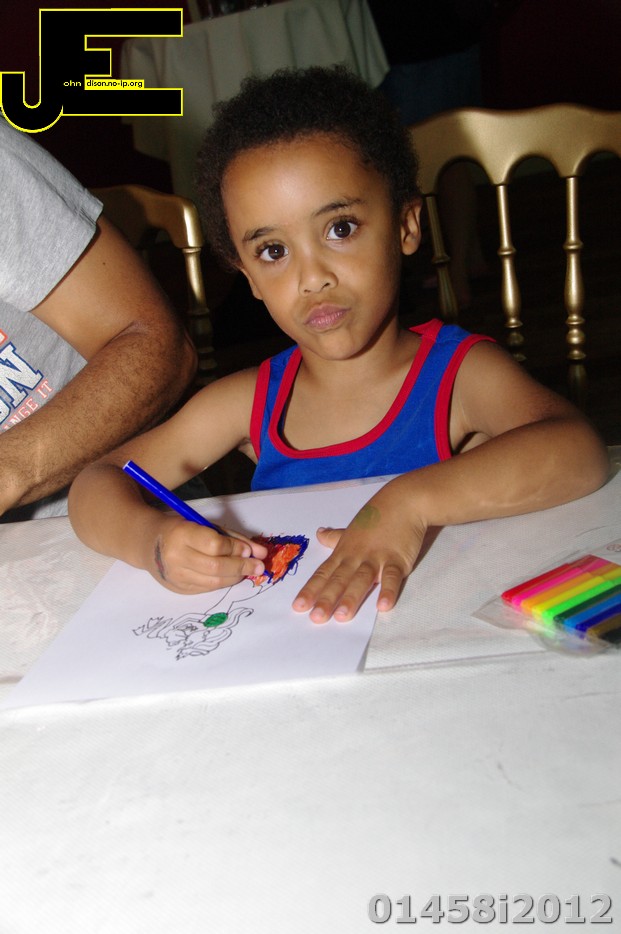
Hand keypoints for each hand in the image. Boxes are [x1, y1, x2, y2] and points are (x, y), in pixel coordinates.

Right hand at [147, 515, 267, 594]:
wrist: (150, 545)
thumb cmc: (183, 530)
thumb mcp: (204, 526)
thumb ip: (232, 538)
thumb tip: (259, 552)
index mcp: (181, 534)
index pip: (214, 545)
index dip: (235, 548)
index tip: (249, 550)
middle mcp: (176, 557)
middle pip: (216, 567)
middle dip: (242, 567)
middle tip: (259, 566)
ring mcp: (176, 576)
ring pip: (214, 582)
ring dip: (236, 576)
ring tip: (249, 570)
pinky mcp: (180, 589)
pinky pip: (208, 588)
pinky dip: (224, 582)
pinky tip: (233, 575)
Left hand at [292, 481, 425, 622]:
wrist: (403, 502)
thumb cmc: (376, 516)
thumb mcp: (351, 528)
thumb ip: (335, 537)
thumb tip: (319, 534)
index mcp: (344, 552)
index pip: (324, 574)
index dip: (311, 590)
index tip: (299, 607)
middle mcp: (356, 557)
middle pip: (339, 580)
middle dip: (327, 599)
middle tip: (316, 618)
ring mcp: (376, 558)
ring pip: (361, 580)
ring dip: (351, 597)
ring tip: (342, 616)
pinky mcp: (397, 559)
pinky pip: (391, 576)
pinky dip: (387, 590)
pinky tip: (383, 606)